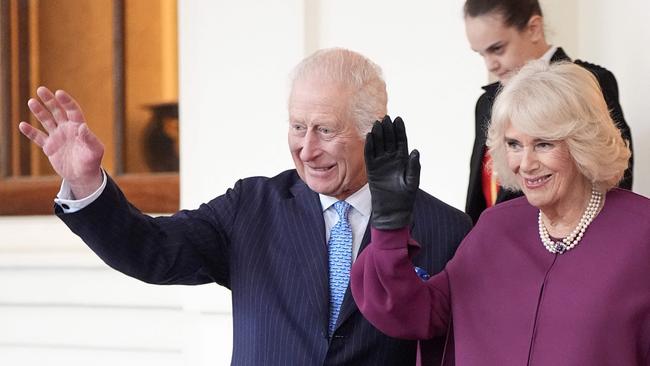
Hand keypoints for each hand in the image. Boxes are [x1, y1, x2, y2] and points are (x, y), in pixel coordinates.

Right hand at [18, 86, 103, 197]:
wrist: (83, 176)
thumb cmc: (92, 162)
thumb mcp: (95, 151)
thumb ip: (89, 139)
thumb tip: (82, 127)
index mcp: (79, 127)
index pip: (72, 110)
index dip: (66, 101)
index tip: (59, 93)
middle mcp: (67, 129)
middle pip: (57, 111)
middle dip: (49, 100)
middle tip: (41, 89)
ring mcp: (57, 137)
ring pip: (46, 121)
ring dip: (39, 112)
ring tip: (31, 102)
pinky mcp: (49, 147)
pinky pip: (38, 137)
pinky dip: (30, 132)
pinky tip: (22, 125)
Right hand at [365, 115, 419, 229]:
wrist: (392, 210)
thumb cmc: (405, 197)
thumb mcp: (412, 182)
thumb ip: (414, 166)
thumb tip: (416, 151)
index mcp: (403, 160)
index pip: (401, 141)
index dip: (400, 130)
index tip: (398, 119)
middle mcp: (392, 159)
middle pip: (389, 140)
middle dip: (388, 129)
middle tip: (386, 117)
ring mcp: (381, 164)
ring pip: (379, 145)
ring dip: (378, 134)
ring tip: (377, 123)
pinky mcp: (372, 169)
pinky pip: (370, 155)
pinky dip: (369, 146)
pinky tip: (369, 136)